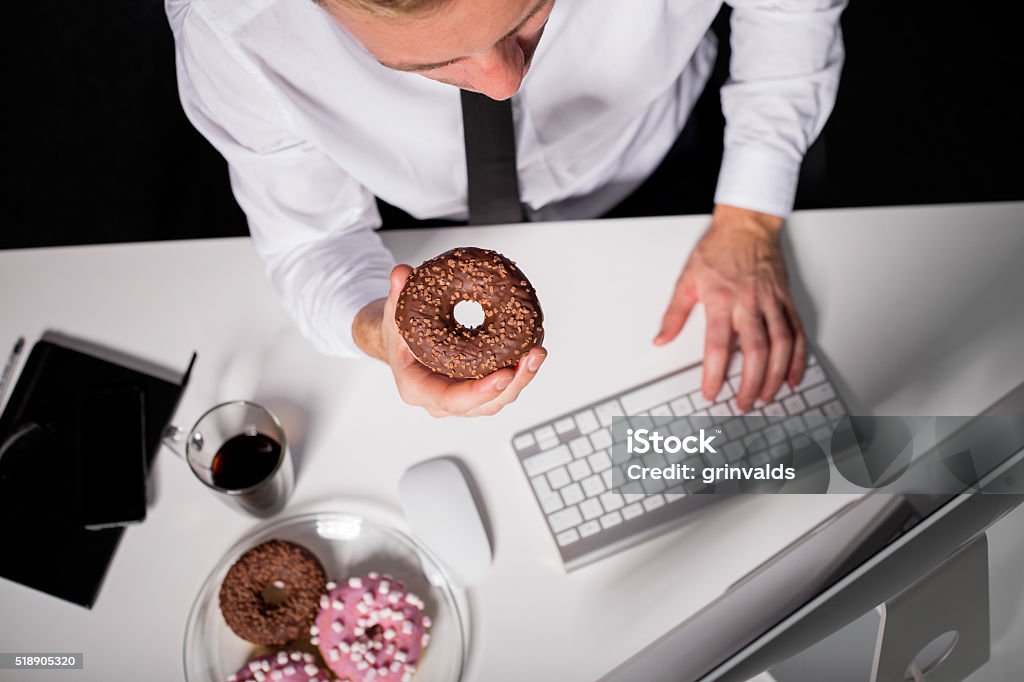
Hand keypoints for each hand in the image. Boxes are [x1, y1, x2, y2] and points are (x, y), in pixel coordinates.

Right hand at [353, 265, 546, 416]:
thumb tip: (402, 273)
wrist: (401, 342)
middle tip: (532, 357)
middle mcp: (441, 400)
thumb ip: (397, 294)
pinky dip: (520, 372)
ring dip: (522, 378)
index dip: (480, 392)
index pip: (452, 400)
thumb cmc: (398, 333)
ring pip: (498, 399)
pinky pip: (502, 387)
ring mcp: (462, 398)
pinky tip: (533, 350)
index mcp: (418, 388)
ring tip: (538, 353)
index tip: (504, 375)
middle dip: (513, 383)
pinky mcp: (476, 389)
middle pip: (484, 404)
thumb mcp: (393, 312)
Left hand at [654, 204, 805, 411]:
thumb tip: (660, 340)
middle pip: (755, 350)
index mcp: (720, 299)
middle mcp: (749, 302)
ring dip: (776, 375)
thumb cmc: (717, 250)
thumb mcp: (686, 280)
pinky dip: (798, 358)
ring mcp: (772, 301)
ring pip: (782, 344)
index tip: (711, 393)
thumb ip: (674, 314)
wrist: (746, 224)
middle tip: (744, 403)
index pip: (718, 345)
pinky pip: (798, 332)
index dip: (715, 374)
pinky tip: (792, 377)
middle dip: (751, 383)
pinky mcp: (787, 300)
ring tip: (768, 396)